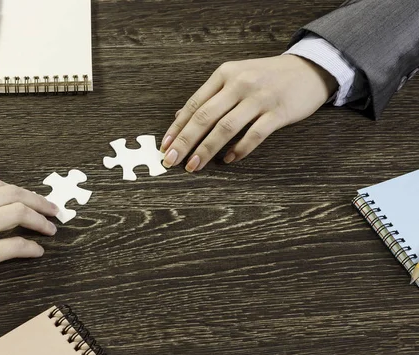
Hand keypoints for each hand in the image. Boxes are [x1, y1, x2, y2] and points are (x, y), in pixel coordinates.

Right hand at [0, 179, 58, 321]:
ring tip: (50, 228)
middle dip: (38, 200)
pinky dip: (31, 247)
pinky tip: (37, 251)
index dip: (18, 191)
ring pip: (19, 214)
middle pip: (12, 194)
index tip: (31, 197)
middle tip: (53, 209)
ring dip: (41, 221)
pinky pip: (15, 246)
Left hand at [161, 55, 337, 170]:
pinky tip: (227, 160)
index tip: (165, 146)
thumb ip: (210, 96)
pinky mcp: (278, 112)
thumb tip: (180, 118)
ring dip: (206, 150)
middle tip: (171, 160)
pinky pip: (254, 135)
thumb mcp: (236, 77)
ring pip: (225, 128)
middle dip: (185, 141)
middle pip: (205, 117)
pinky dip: (239, 150)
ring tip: (193, 166)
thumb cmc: (267, 76)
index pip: (194, 104)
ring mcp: (259, 98)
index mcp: (225, 74)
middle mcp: (239, 84)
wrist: (309, 68)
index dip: (177, 127)